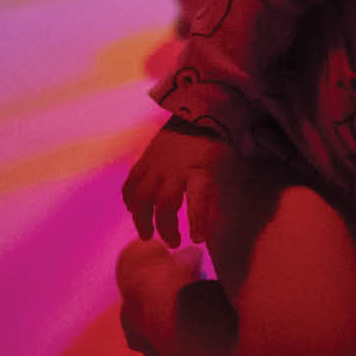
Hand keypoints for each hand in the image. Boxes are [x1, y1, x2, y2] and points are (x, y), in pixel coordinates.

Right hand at [122, 119, 231, 246]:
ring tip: (147, 235)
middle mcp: (175, 168)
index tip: (197, 239)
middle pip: (165, 202)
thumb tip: (210, 228)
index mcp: (200, 168)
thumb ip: (217, 197)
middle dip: (167, 227)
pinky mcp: (143, 159)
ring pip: (142, 196)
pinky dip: (130, 200)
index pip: (198, 197)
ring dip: (142, 219)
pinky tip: (134, 212)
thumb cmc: (215, 147)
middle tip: (174, 243)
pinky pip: (130, 183)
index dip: (197, 219)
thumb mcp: (225, 168)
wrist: (197, 113)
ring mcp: (156, 163)